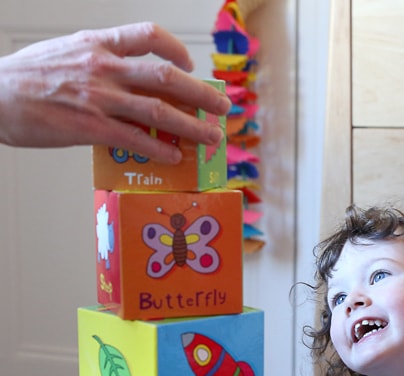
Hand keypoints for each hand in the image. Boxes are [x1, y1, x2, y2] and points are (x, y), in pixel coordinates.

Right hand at [0, 22, 230, 163]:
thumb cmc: (25, 78)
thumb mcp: (66, 53)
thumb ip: (102, 63)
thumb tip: (134, 82)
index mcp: (97, 44)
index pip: (148, 35)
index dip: (177, 49)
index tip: (190, 66)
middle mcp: (103, 67)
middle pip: (166, 76)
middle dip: (201, 94)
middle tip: (222, 106)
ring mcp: (98, 98)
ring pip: (159, 110)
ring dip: (192, 126)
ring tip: (211, 137)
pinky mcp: (90, 127)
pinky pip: (135, 139)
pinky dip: (160, 149)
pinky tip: (174, 157)